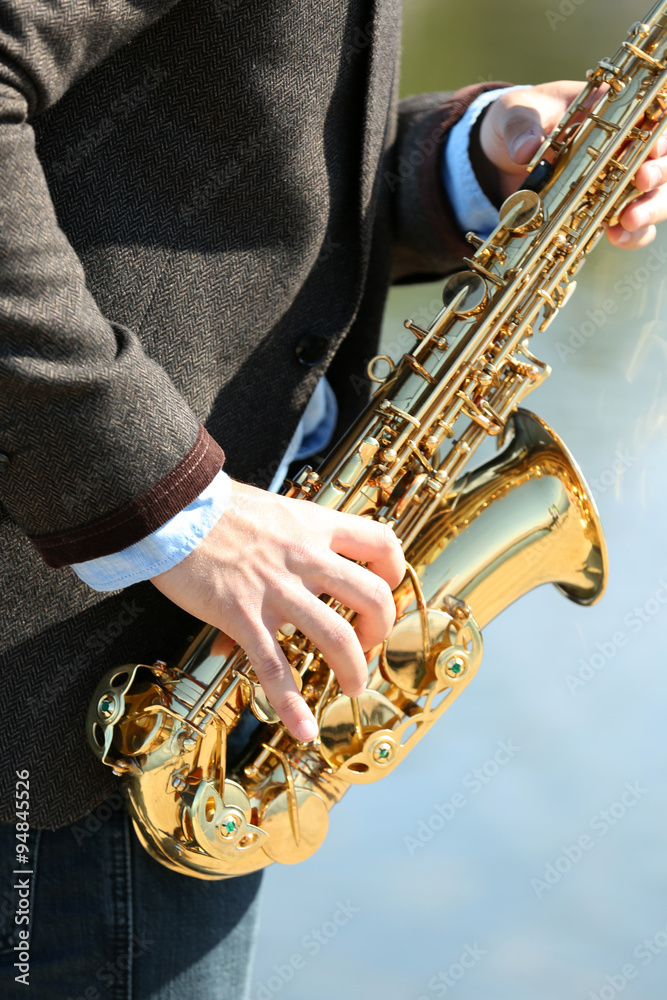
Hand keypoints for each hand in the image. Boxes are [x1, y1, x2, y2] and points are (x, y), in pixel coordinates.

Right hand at [151, 480, 404, 741]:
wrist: (169, 507)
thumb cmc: (214, 509)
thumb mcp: (269, 511)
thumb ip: (288, 540)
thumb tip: (289, 573)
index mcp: (314, 525)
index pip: (381, 542)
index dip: (394, 570)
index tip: (385, 588)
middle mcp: (305, 557)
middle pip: (373, 595)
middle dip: (381, 628)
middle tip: (366, 643)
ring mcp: (277, 588)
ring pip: (337, 635)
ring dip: (353, 668)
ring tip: (352, 686)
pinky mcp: (242, 614)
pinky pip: (274, 666)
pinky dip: (291, 704)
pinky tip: (303, 730)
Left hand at [480, 81, 666, 248]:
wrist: (500, 154)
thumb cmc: (517, 120)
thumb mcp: (514, 113)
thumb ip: (521, 126)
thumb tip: (527, 150)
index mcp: (611, 111)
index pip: (650, 117)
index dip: (657, 134)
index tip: (650, 148)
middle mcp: (623, 146)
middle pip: (662, 159)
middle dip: (659, 172)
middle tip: (643, 182)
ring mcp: (616, 181)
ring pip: (654, 195)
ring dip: (650, 209)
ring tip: (628, 220)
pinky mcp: (602, 209)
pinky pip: (629, 225)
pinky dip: (629, 234)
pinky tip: (617, 237)